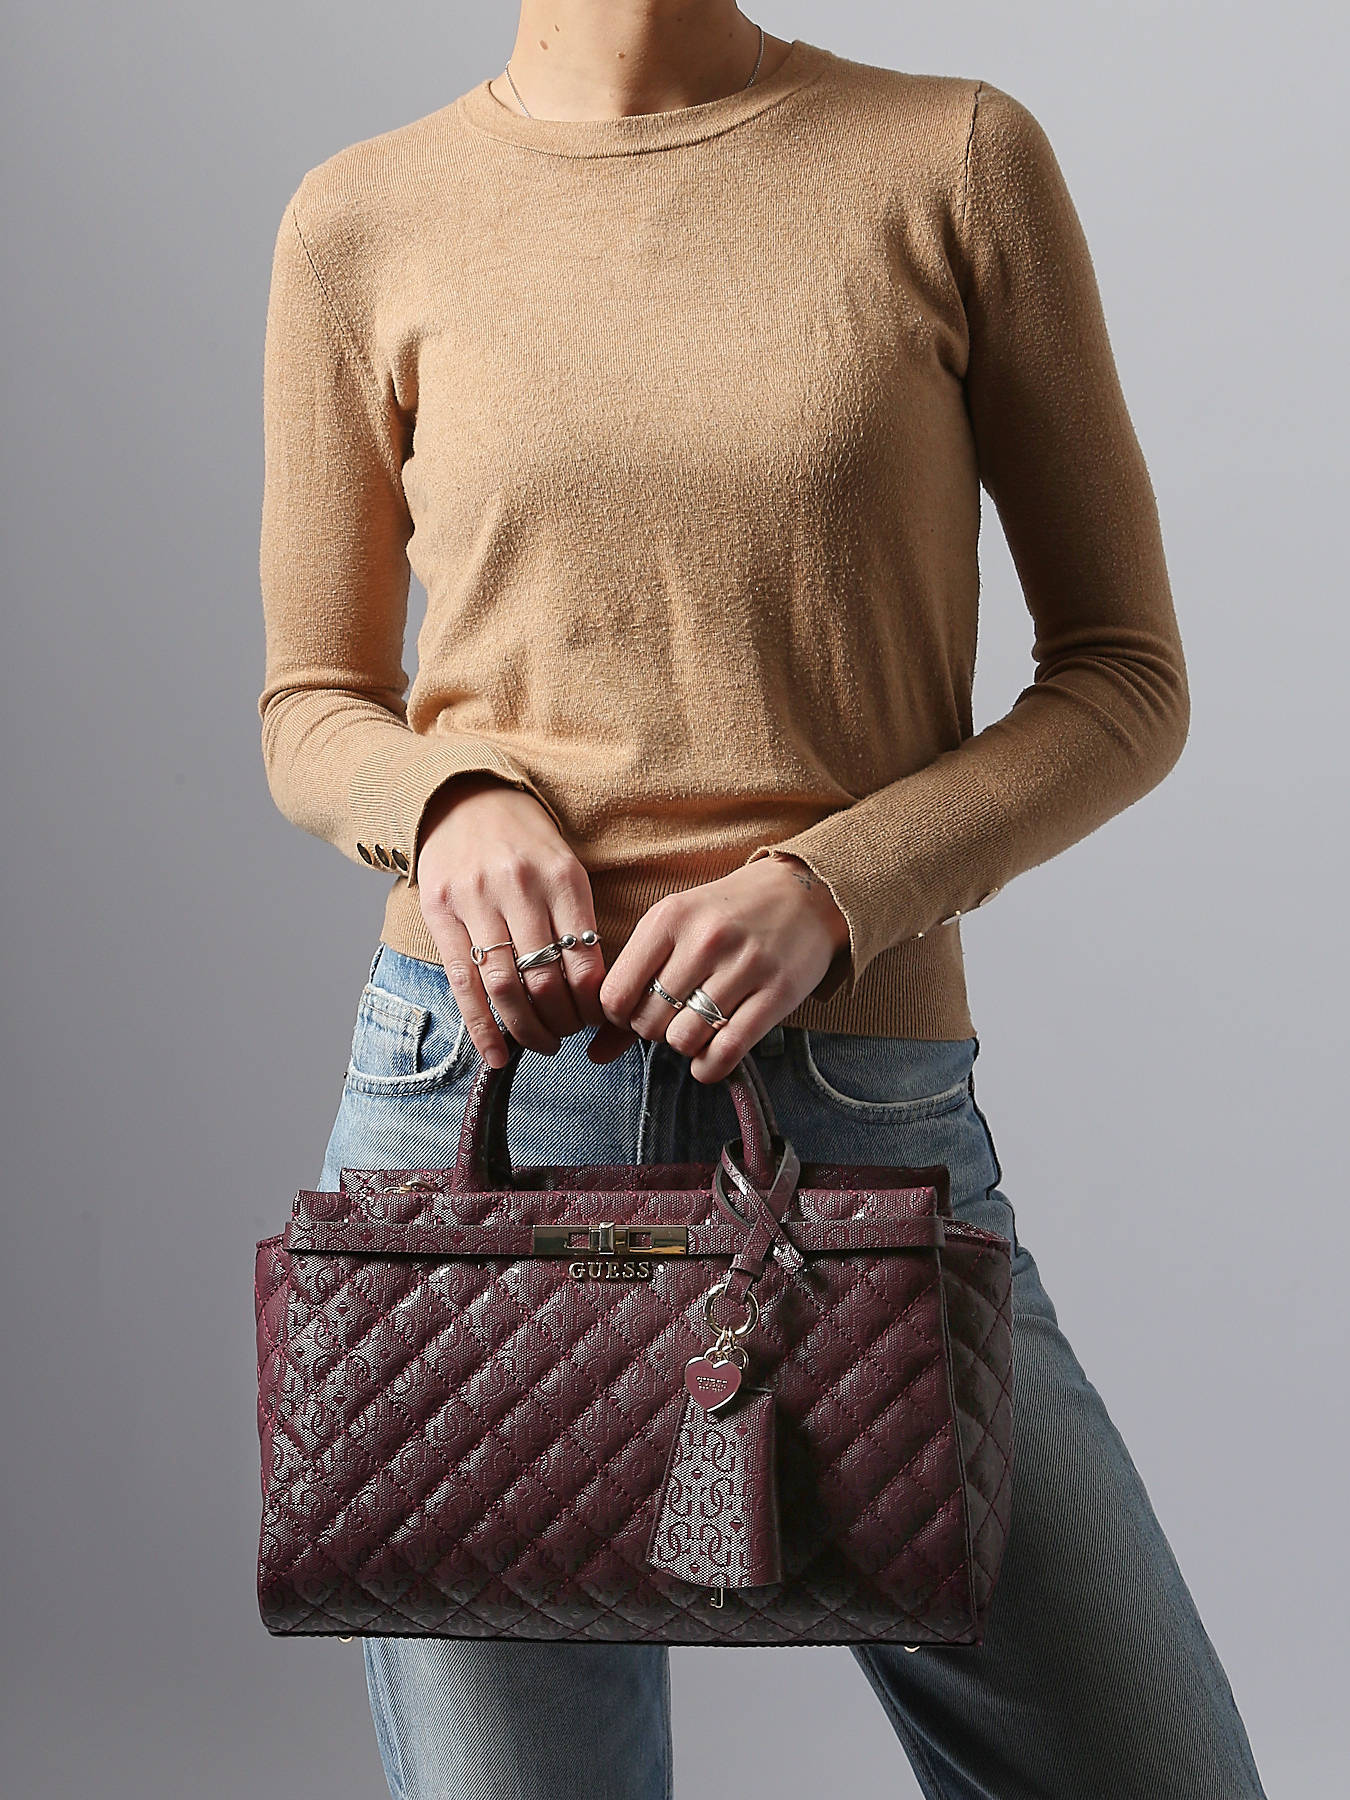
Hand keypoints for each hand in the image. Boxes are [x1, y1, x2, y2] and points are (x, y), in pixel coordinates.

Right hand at [415, 774, 636, 1067]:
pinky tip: (494, 1054)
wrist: (465, 795)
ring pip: (504, 987)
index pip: (585, 961)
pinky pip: (462, 982)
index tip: (597, 1021)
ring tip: (540, 1044)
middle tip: (568, 1035)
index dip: (593, 1005)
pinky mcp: (441, 911)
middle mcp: (519, 888)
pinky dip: (481, 1026)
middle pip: (545, 980)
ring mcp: (476, 900)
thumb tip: (594, 989)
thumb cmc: (524, 840)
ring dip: (526, 1029)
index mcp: (562, 878)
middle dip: (562, 1022)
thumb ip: (576, 918)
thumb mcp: (564, 864)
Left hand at [595, 854, 850, 1083]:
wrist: (804, 892)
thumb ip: (633, 986)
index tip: (634, 1012)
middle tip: (672, 1017)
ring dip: (684, 1045)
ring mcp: (744, 966)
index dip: (618, 1017)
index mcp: (669, 917)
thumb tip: (595, 1054)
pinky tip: (710, 1056)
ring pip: (684, 1039)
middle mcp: (705, 939)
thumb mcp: (674, 930)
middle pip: (649, 1021)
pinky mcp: (778, 994)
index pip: (616, 994)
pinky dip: (710, 1066)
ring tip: (696, 1027)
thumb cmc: (728, 914)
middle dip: (653, 1030)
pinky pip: (727, 1051)